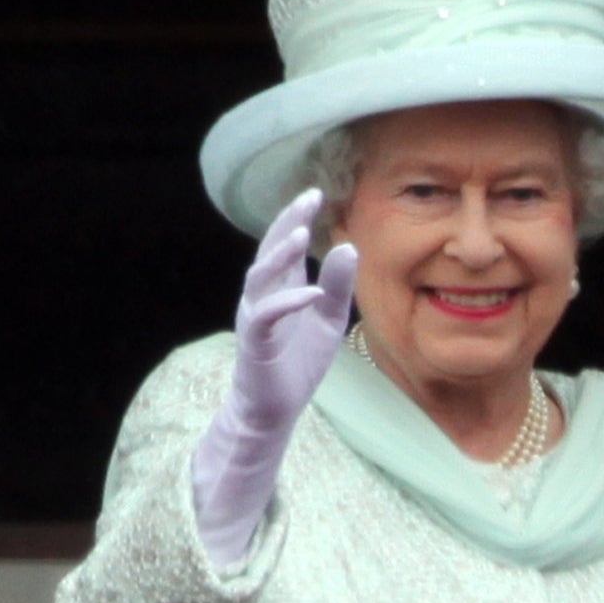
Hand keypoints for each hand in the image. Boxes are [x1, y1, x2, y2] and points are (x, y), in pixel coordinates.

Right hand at [224, 190, 358, 437]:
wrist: (273, 408)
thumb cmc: (298, 362)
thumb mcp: (328, 320)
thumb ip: (337, 287)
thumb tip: (349, 247)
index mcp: (280, 287)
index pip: (285, 246)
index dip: (296, 219)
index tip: (314, 194)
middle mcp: (262, 295)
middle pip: (269, 251)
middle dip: (286, 222)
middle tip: (308, 200)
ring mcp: (255, 316)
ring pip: (260, 277)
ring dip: (280, 255)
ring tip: (301, 233)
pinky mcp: (254, 341)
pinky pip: (266, 315)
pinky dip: (288, 302)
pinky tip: (311, 292)